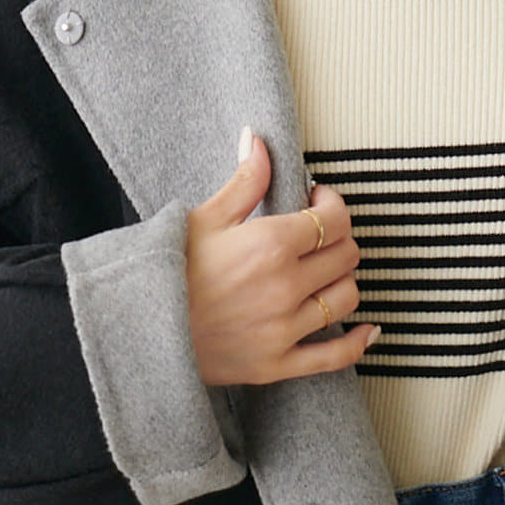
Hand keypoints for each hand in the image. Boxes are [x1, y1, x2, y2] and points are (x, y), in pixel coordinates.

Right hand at [184, 130, 377, 384]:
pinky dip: (359, 342)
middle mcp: (285, 287)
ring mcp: (284, 329)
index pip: (334, 219)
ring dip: (343, 280)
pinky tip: (367, 329)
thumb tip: (257, 140)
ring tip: (324, 274)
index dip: (333, 205)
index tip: (319, 203)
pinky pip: (336, 357)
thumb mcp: (202, 218)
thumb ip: (244, 182)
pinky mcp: (277, 364)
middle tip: (319, 237)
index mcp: (270, 244)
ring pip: (347, 298)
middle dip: (338, 240)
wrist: (137, 330)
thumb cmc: (165, 271)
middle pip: (346, 256)